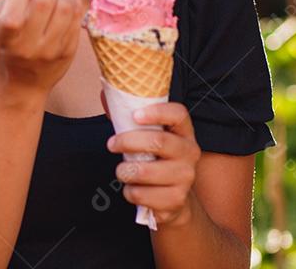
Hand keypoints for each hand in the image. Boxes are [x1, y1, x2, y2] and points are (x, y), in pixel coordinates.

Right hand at [0, 0, 82, 99]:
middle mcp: (28, 46)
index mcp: (4, 39)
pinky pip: (78, 18)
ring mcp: (51, 50)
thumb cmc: (5, 46)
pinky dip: (74, 0)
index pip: (13, 10)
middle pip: (45, 2)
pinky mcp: (69, 51)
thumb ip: (6, 2)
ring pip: (67, 7)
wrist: (20, 84)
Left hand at [106, 102, 201, 228]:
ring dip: (124, 171)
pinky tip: (134, 189)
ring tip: (123, 171)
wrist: (174, 198)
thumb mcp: (148, 137)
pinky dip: (130, 192)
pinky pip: (142, 195)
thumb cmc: (154, 160)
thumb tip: (105, 95)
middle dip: (127, 142)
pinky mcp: (176, 200)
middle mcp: (190, 152)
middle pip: (158, 141)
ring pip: (145, 171)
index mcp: (184, 131)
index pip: (178, 114)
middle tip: (111, 144)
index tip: (135, 115)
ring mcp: (186, 177)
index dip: (157, 112)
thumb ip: (129, 117)